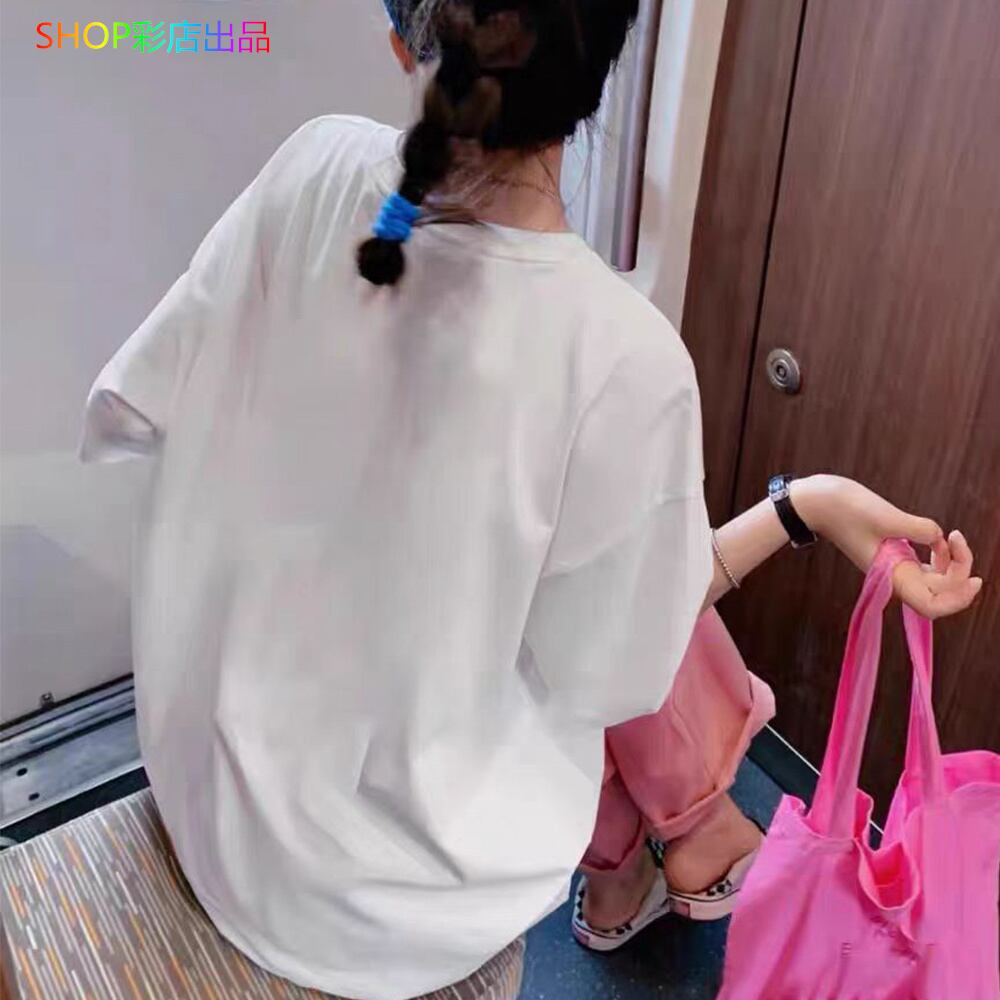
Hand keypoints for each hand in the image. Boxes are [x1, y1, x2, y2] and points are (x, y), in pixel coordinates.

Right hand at [791, 475, 982, 618]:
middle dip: (960, 572)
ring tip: (953, 537)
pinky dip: (940, 554)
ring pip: (934, 579)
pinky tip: (941, 537)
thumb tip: (939, 537)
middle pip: (938, 592)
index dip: (957, 599)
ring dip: (952, 564)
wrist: (816, 502)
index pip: (931, 605)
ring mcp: (894, 564)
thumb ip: (918, 529)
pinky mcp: (892, 551)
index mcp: (891, 574)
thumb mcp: (885, 516)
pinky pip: (925, 563)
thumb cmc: (844, 510)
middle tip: (958, 538)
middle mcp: (894, 574)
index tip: (974, 577)